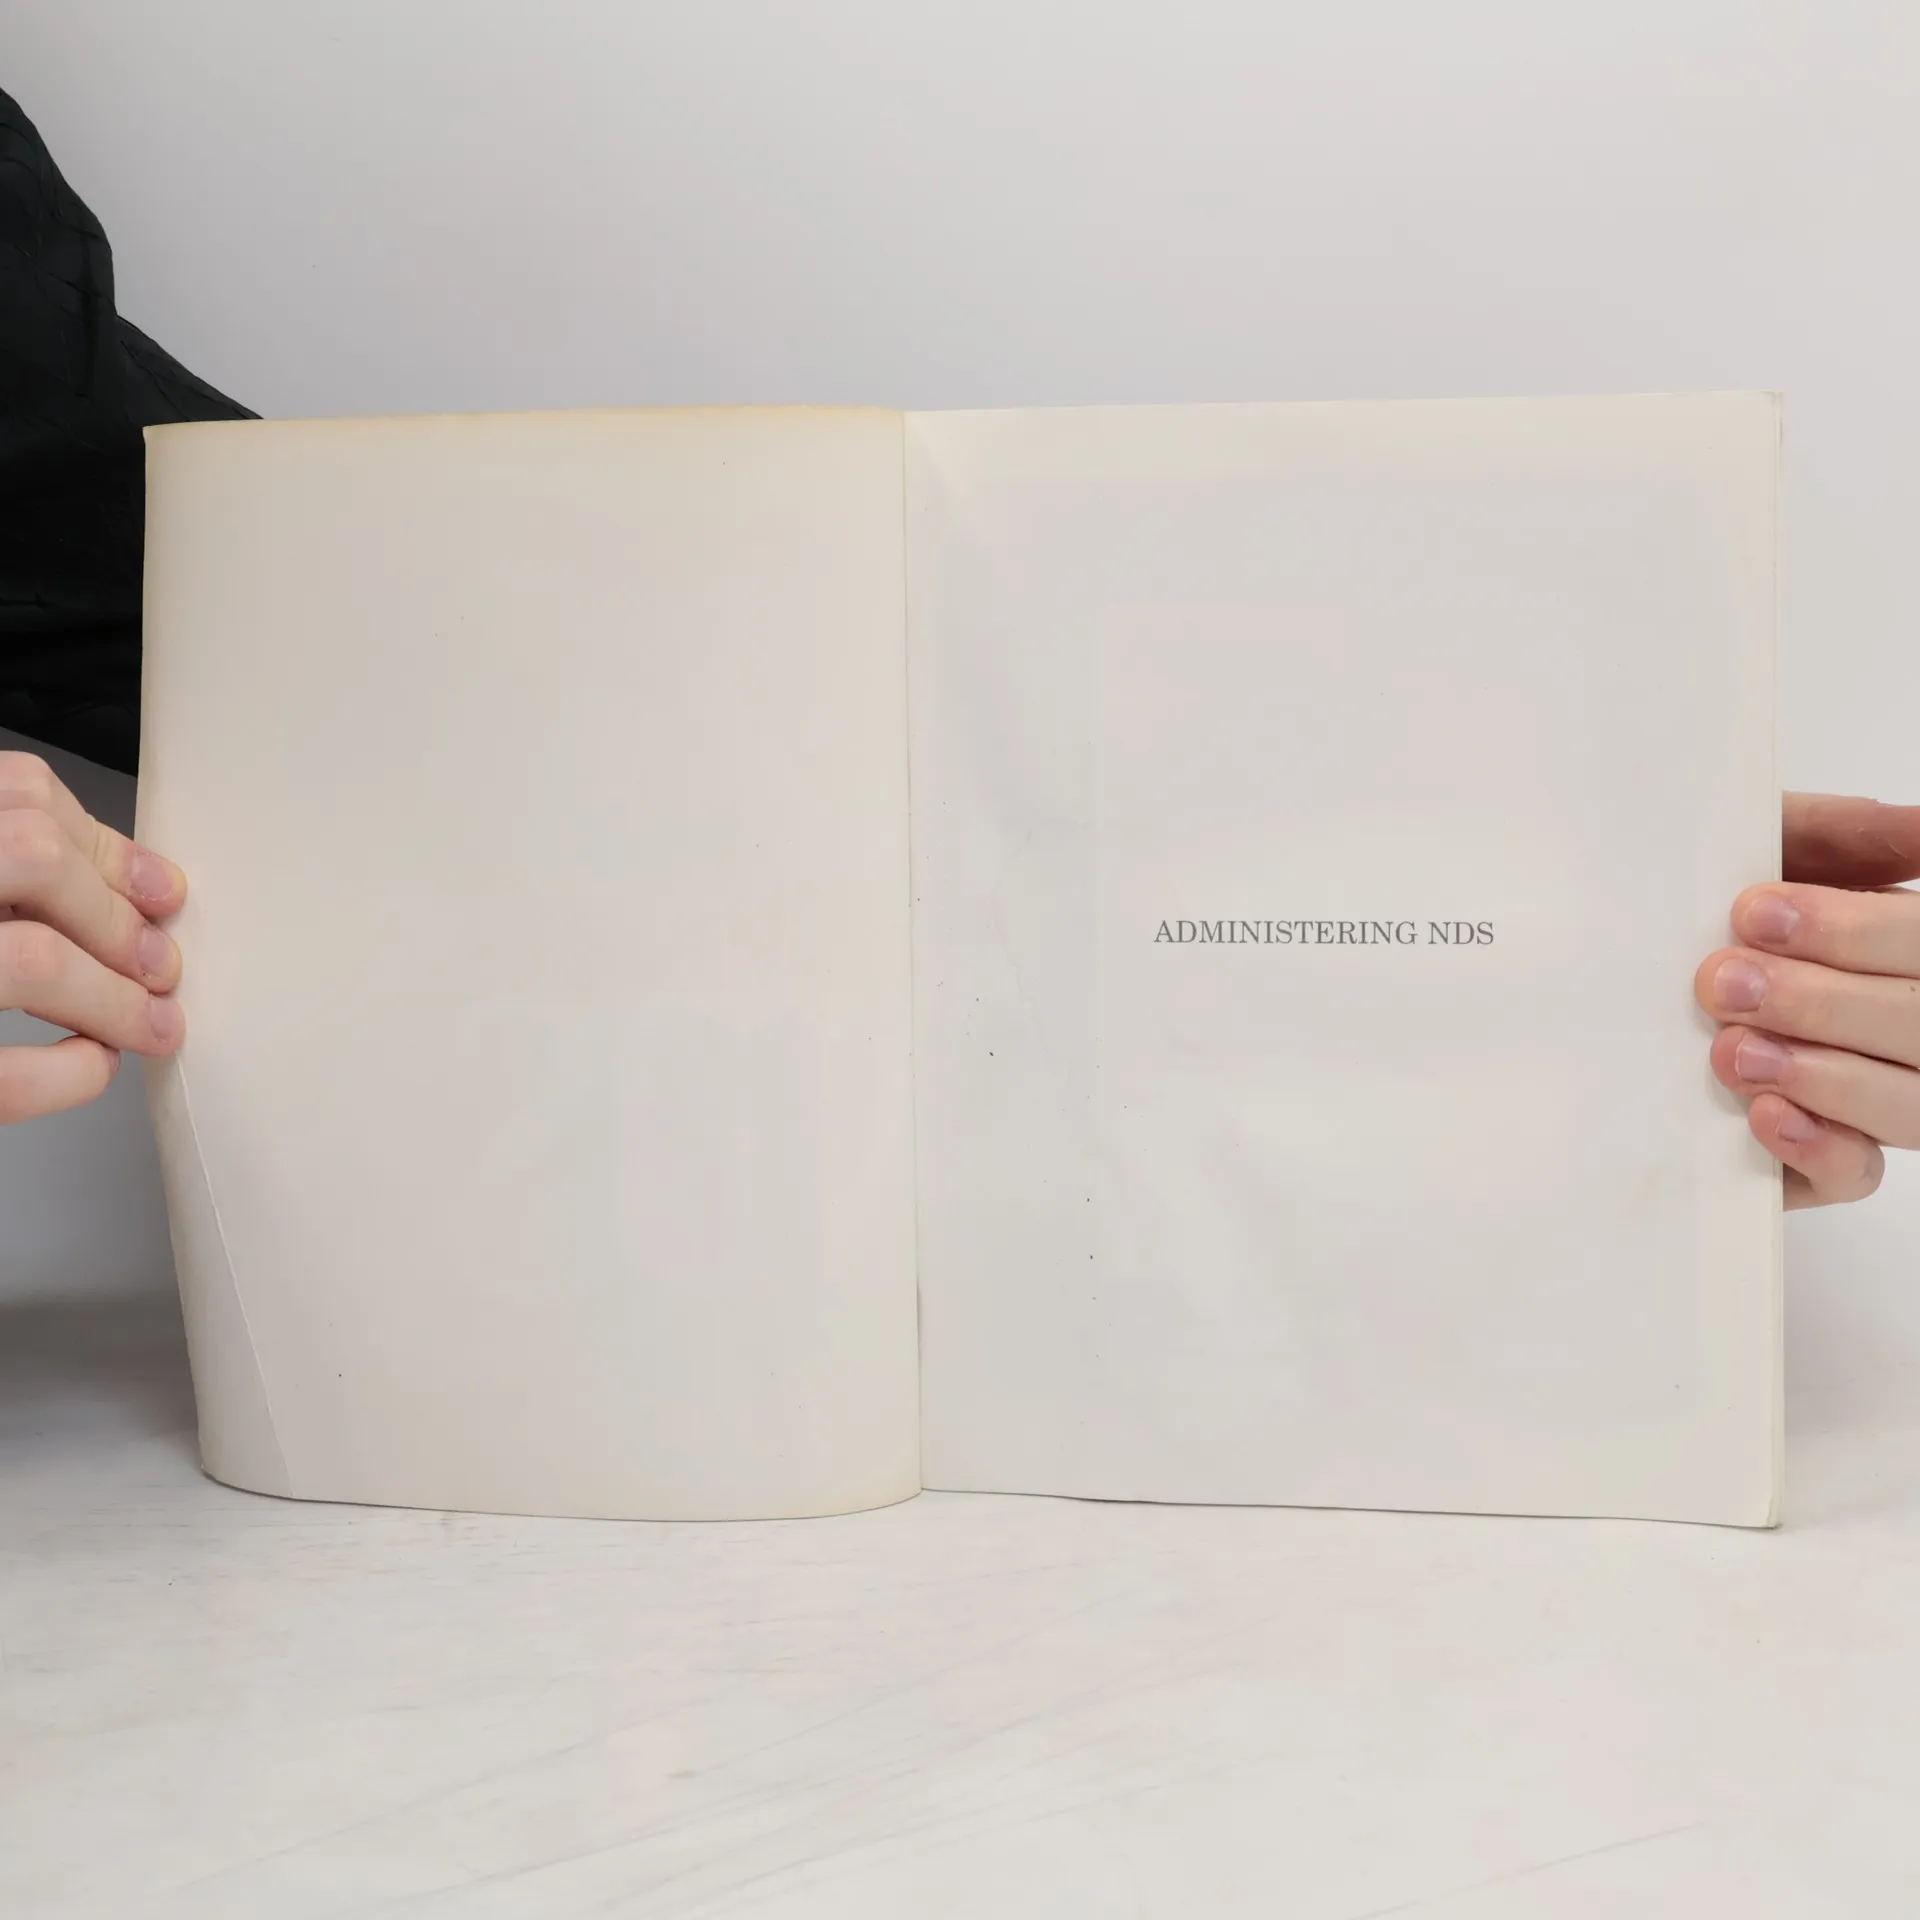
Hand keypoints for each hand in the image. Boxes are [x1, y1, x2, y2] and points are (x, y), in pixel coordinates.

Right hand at [0, 751, 186, 1122]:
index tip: (154, 892)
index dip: (102, 848)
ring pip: (30, 960)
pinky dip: (67, 1076)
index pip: (18, 795)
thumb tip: (139, 887)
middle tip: (157, 966)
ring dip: (111, 998)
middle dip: (114, 920)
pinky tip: (86, 1066)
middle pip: (32, 859)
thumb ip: (6, 867)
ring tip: (147, 1024)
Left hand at [1697, 792, 1919, 1208]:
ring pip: (1908, 1104)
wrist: (1583, 973)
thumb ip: (1838, 833)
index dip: (1854, 932)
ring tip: (1729, 1050)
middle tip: (1722, 983)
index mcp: (1897, 945)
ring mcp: (1871, 1095)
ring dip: (1822, 1075)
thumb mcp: (1755, 850)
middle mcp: (1901, 1021)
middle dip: (1822, 1002)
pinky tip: (1762, 1115)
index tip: (1752, 913)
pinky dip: (1819, 1145)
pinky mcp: (1822, 1160)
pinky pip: (1858, 1171)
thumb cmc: (1690, 902)